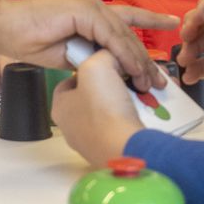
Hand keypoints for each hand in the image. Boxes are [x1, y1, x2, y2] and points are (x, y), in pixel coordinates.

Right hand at [0, 0, 177, 91]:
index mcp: (91, 12)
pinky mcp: (83, 10)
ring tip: (150, 81)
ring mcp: (90, 4)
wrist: (6, 28)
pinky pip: (109, 35)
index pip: (127, 18)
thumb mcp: (70, 52)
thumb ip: (91, 55)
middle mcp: (94, 4)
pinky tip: (132, 69)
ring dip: (137, 61)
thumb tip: (109, 69)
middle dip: (147, 57)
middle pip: (129, 32)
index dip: (150, 21)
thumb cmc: (30, 40)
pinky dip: (122, 54)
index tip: (172, 25)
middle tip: (161, 79)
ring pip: (122, 35)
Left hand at [52, 50, 142, 166]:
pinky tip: (143, 107)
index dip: (87, 67)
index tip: (104, 62)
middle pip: (91, 93)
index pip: (70, 79)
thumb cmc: (104, 108)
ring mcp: (91, 142)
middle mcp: (72, 127)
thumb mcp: (98, 65)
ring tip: (139, 88)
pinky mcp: (112, 150)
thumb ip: (102, 54)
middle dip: (110, 82)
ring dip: (124, 97)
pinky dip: (131, 114)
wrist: (126, 148)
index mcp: (60, 108)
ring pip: (108, 109)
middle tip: (126, 74)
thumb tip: (112, 57)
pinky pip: (120, 124)